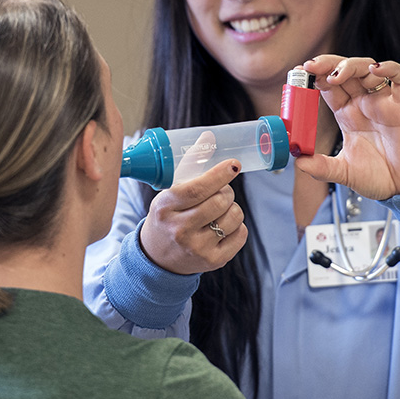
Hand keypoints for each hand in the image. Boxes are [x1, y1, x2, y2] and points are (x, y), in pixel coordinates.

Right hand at [139, 158, 247, 274]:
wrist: (158, 258)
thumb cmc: (168, 217)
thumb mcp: (170, 192)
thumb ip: (190, 165)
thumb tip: (209, 137)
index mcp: (164, 208)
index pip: (197, 189)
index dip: (219, 174)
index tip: (233, 165)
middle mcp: (179, 230)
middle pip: (220, 201)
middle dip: (226, 191)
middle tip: (220, 192)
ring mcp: (197, 248)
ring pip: (234, 217)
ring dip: (232, 208)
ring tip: (219, 212)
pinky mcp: (213, 261)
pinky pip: (241, 235)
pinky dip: (237, 227)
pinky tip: (222, 227)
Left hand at [292, 55, 399, 199]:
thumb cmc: (378, 177)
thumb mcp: (342, 172)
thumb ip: (321, 167)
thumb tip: (299, 161)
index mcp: (347, 114)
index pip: (328, 86)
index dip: (314, 76)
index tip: (298, 74)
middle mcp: (364, 104)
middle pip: (345, 71)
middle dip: (327, 64)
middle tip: (309, 66)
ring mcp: (384, 103)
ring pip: (368, 69)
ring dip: (351, 65)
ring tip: (335, 75)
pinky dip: (390, 68)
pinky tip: (376, 69)